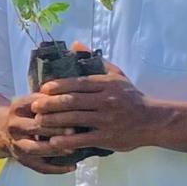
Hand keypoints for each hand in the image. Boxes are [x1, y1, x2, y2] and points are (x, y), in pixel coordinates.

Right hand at [0, 95, 76, 175]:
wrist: (0, 129)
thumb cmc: (25, 112)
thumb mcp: (32, 100)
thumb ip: (48, 98)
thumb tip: (73, 94)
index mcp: (18, 107)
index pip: (36, 106)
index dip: (53, 108)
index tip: (70, 109)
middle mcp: (14, 126)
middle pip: (36, 128)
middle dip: (56, 129)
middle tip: (74, 130)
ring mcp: (16, 145)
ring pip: (36, 149)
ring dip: (56, 149)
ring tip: (74, 149)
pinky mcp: (21, 160)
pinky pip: (39, 167)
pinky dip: (56, 169)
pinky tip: (72, 167)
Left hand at [29, 60, 166, 154]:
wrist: (152, 120)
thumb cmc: (131, 97)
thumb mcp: (116, 75)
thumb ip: (96, 61)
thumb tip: (75, 45)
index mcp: (106, 84)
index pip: (78, 83)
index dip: (58, 86)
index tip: (43, 89)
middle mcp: (105, 101)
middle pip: (73, 101)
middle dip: (50, 104)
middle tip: (35, 106)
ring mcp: (106, 120)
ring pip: (75, 119)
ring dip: (54, 121)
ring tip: (39, 122)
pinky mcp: (107, 137)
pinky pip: (83, 139)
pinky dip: (67, 140)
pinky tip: (53, 141)